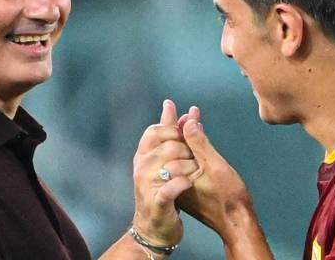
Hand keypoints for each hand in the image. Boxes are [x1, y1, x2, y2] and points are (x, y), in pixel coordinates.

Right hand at [131, 100, 197, 246]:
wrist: (155, 229)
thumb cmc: (161, 190)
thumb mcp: (164, 159)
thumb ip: (170, 132)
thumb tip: (170, 105)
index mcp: (142, 155)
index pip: (155, 130)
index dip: (174, 131)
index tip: (185, 139)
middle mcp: (141, 167)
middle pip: (170, 145)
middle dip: (188, 151)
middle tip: (193, 162)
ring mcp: (147, 185)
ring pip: (175, 165)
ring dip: (190, 169)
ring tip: (193, 176)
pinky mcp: (157, 202)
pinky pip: (174, 186)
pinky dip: (185, 183)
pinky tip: (190, 184)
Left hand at [176, 115, 253, 239]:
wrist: (236, 224)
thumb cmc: (228, 198)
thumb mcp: (214, 166)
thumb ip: (199, 143)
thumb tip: (188, 122)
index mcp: (175, 173)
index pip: (169, 142)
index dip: (172, 121)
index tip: (170, 105)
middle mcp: (174, 178)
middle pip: (173, 146)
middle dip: (180, 126)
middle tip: (185, 111)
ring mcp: (181, 183)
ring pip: (181, 154)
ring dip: (187, 137)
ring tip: (190, 120)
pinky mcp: (189, 188)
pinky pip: (187, 162)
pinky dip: (192, 149)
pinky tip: (196, 139)